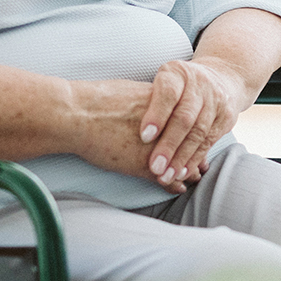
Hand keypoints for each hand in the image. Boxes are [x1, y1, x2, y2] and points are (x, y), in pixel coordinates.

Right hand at [67, 79, 198, 192]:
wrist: (77, 115)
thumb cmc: (97, 101)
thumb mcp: (131, 92)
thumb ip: (149, 102)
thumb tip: (154, 103)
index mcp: (165, 105)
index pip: (190, 122)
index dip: (195, 134)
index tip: (198, 141)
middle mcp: (167, 127)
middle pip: (192, 144)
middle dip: (197, 155)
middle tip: (203, 164)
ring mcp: (158, 148)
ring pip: (183, 163)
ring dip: (188, 171)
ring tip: (194, 177)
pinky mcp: (145, 165)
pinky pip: (167, 178)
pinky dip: (174, 184)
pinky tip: (178, 188)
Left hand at [137, 58, 256, 188]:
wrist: (220, 78)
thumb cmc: (178, 86)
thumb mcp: (162, 82)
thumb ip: (148, 101)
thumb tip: (125, 127)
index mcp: (178, 73)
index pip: (168, 93)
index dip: (157, 115)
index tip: (144, 137)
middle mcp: (200, 84)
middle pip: (184, 117)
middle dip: (169, 144)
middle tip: (155, 166)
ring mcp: (216, 100)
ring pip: (199, 132)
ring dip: (182, 157)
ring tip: (167, 175)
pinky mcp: (227, 117)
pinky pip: (209, 141)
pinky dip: (195, 158)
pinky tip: (183, 171)